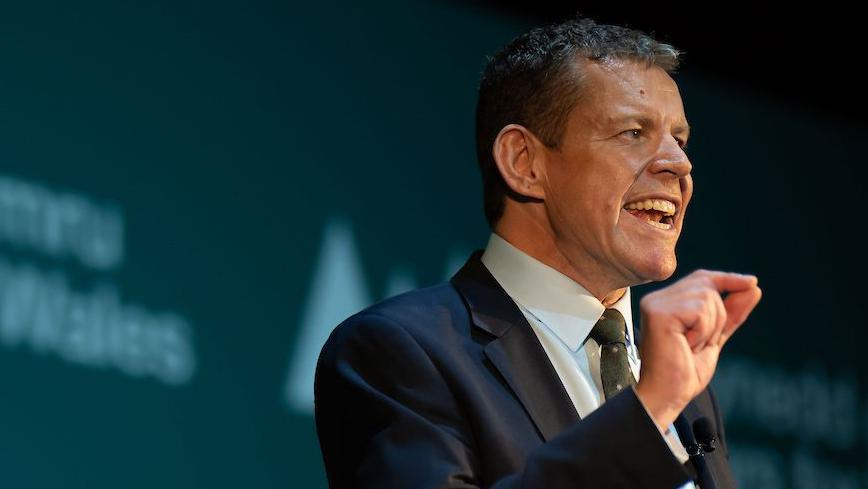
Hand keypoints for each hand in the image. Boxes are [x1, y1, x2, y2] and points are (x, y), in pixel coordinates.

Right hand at [634, 269, 761, 429]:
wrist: (669, 394)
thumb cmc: (685, 371)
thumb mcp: (715, 338)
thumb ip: (731, 312)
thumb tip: (753, 287)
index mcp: (666, 302)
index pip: (702, 278)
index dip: (728, 278)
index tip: (752, 282)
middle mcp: (657, 298)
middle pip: (708, 286)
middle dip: (718, 316)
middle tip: (700, 343)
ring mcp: (656, 304)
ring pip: (707, 297)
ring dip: (710, 327)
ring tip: (691, 345)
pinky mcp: (659, 313)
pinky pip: (699, 311)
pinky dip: (703, 331)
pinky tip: (686, 344)